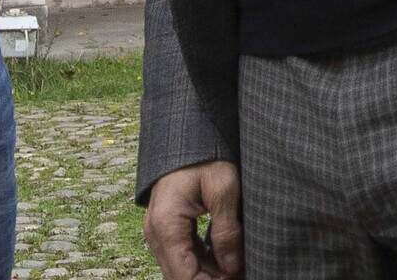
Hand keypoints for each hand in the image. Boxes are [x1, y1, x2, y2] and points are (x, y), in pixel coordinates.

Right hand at [145, 161, 242, 279]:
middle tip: (240, 274)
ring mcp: (158, 231)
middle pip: (181, 277)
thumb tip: (232, 267)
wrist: (188, 132)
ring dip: (208, 273)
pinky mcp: (166, 227)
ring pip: (182, 268)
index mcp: (166, 225)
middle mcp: (155, 233)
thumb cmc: (205, 155)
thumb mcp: (224, 189)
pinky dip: (203, 261)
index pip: (185, 277)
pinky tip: (226, 258)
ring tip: (237, 267)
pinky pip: (183, 254)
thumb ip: (227, 231)